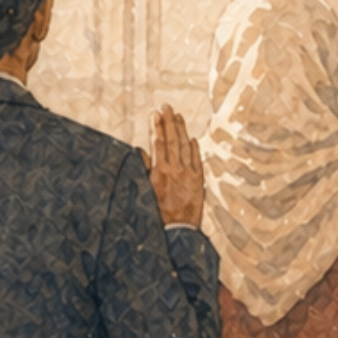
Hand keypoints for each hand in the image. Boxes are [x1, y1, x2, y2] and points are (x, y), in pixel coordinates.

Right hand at [140, 104, 203, 226]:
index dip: (157, 126)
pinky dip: (195, 149)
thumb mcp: (145, 191)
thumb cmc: (157, 213)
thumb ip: (143, 169)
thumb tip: (139, 150)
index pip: (159, 142)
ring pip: (185, 147)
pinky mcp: (198, 182)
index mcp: (160, 171)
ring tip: (178, 117)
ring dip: (182, 130)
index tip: (156, 113)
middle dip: (169, 122)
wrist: (177, 230)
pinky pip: (197, 161)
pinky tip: (192, 139)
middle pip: (173, 140)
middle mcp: (175, 170)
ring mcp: (189, 175)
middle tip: (167, 107)